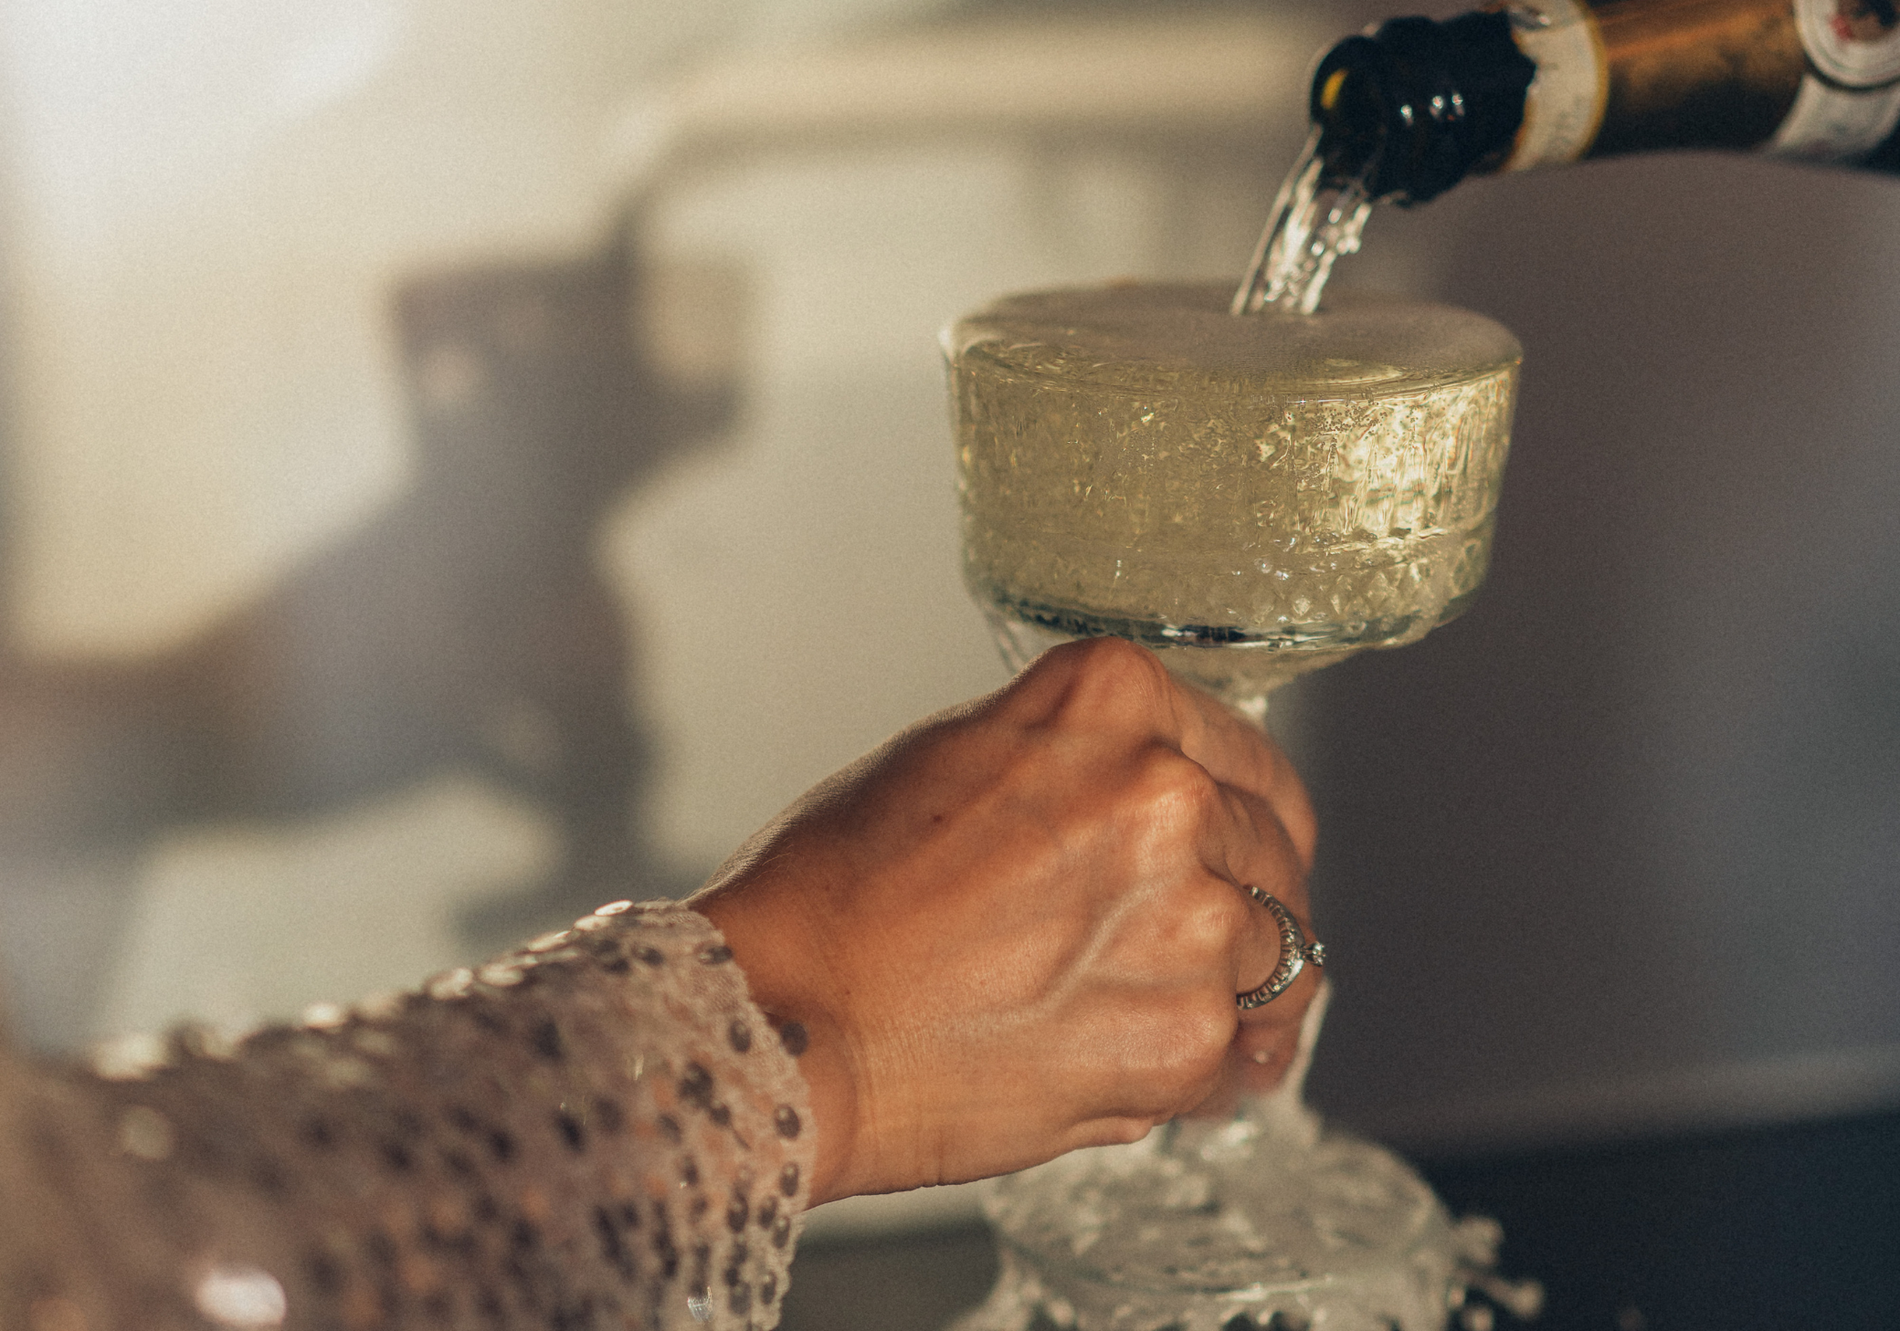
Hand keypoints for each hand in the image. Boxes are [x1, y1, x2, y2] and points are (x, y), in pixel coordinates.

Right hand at [691, 638, 1318, 1204]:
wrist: (783, 1020)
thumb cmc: (833, 896)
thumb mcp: (957, 756)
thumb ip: (1080, 761)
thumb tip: (1163, 800)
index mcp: (1113, 701)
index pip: (1249, 759)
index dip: (1248, 816)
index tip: (1245, 847)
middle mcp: (1168, 793)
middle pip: (1276, 857)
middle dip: (1240, 903)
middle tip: (1179, 942)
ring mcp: (1188, 918)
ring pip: (1274, 957)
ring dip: (1224, 988)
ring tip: (1130, 1011)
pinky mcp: (1184, 1038)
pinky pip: (1238, 1055)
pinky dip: (1199, 1071)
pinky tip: (1125, 1064)